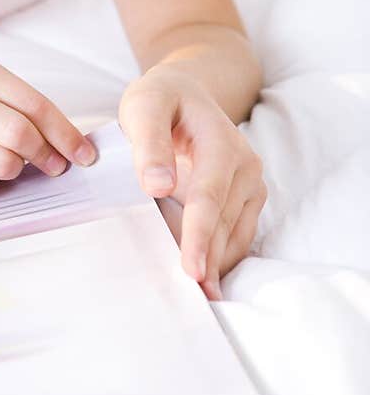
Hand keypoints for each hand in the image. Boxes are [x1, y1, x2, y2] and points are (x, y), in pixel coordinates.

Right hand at [0, 53, 96, 200]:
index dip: (66, 134)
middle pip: (20, 137)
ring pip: (1, 166)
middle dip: (47, 157)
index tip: (84, 154)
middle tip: (53, 167)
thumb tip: (66, 142)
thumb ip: (13, 102)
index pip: (34, 104)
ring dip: (12, 171)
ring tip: (1, 162)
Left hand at [117, 66, 266, 300]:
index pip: (208, 195)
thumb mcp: (144, 106)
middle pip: (224, 223)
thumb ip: (148, 142)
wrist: (185, 93)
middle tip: (194, 302)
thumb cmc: (160, 100)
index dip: (199, 235)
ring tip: (199, 300)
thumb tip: (156, 184)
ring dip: (216, 266)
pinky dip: (219, 258)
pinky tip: (204, 281)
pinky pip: (234, 235)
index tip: (191, 270)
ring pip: (233, 235)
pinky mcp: (245, 200)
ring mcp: (249, 185)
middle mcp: (244, 166)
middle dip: (209, 261)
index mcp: (221, 141)